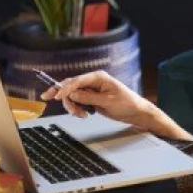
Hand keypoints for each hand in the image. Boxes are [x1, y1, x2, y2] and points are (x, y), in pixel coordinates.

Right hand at [40, 70, 156, 128]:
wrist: (136, 112)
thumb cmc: (127, 104)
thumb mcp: (108, 101)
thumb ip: (89, 98)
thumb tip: (72, 94)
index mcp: (98, 77)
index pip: (77, 80)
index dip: (64, 88)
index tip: (56, 96)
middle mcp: (93, 81)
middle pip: (70, 87)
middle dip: (66, 99)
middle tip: (70, 111)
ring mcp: (91, 90)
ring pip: (71, 96)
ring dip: (72, 106)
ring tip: (81, 115)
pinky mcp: (90, 98)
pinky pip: (77, 102)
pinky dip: (76, 109)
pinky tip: (84, 114)